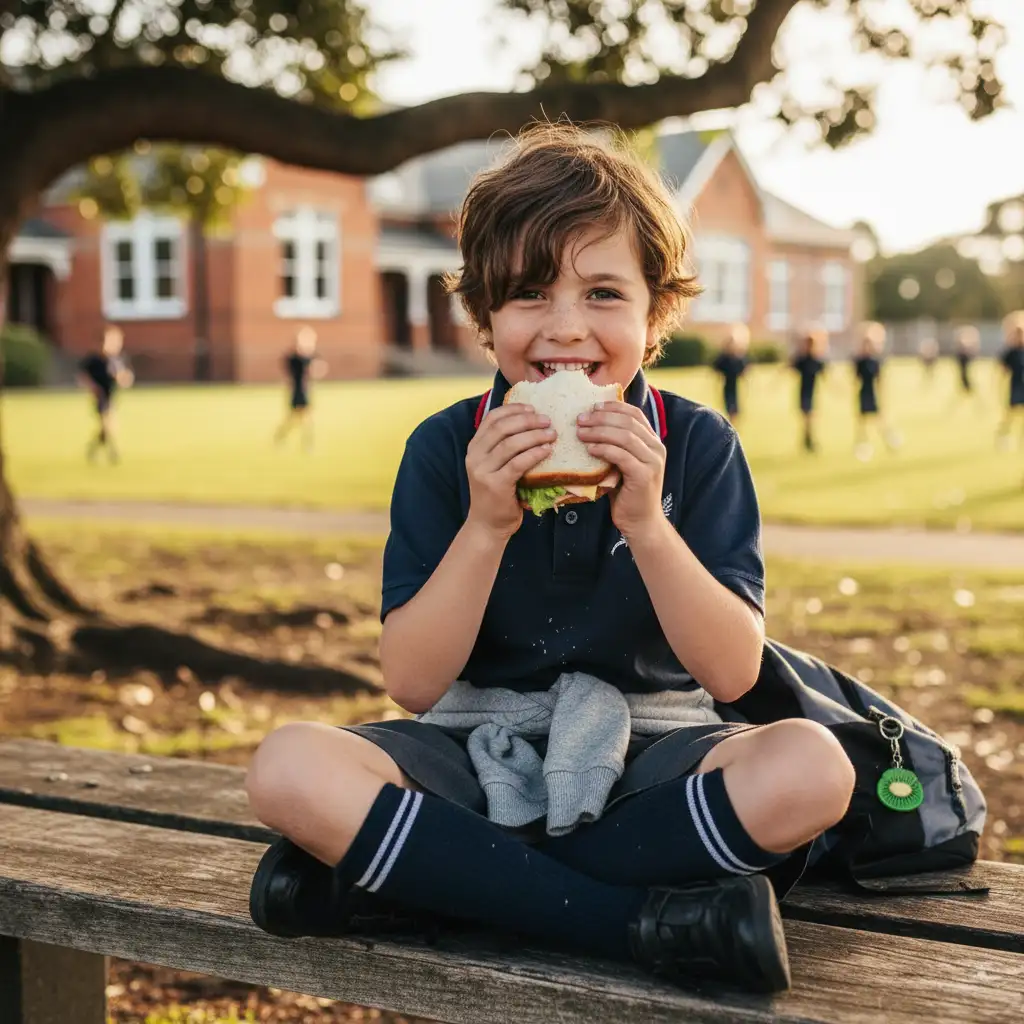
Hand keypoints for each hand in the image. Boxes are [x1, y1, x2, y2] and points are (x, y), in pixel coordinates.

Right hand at [465, 403, 555, 539]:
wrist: (488, 525)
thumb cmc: (497, 494)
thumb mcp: (495, 466)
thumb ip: (504, 448)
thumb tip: (533, 424)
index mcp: (474, 447)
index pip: (492, 418)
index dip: (513, 409)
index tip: (533, 408)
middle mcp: (475, 456)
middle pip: (502, 428)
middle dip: (527, 420)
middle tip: (547, 420)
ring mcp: (483, 471)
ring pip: (511, 444)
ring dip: (534, 436)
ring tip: (552, 434)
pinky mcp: (495, 485)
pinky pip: (518, 463)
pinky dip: (534, 454)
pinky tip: (547, 450)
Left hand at [577, 402, 666, 540]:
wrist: (640, 521)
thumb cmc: (627, 492)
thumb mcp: (622, 463)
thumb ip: (616, 445)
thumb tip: (590, 424)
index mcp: (653, 441)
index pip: (634, 414)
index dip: (612, 407)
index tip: (592, 407)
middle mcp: (656, 448)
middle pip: (627, 422)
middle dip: (601, 418)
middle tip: (580, 419)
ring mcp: (652, 462)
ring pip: (624, 436)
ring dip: (599, 431)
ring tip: (580, 432)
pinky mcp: (643, 475)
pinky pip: (621, 455)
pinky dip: (603, 449)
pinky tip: (589, 449)